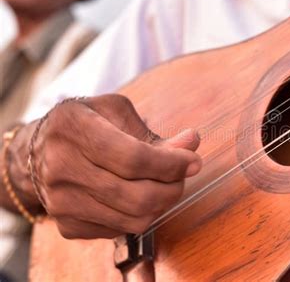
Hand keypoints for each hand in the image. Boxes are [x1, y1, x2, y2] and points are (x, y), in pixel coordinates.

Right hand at [31, 94, 200, 238]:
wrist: (41, 151)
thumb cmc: (88, 124)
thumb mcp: (117, 113)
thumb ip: (154, 132)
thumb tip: (192, 143)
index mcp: (74, 128)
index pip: (133, 158)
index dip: (171, 164)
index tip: (193, 161)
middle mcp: (61, 168)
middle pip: (137, 196)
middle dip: (174, 188)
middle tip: (183, 175)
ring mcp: (62, 202)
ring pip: (134, 220)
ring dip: (162, 204)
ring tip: (165, 184)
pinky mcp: (68, 225)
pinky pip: (121, 230)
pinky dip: (140, 215)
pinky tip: (138, 195)